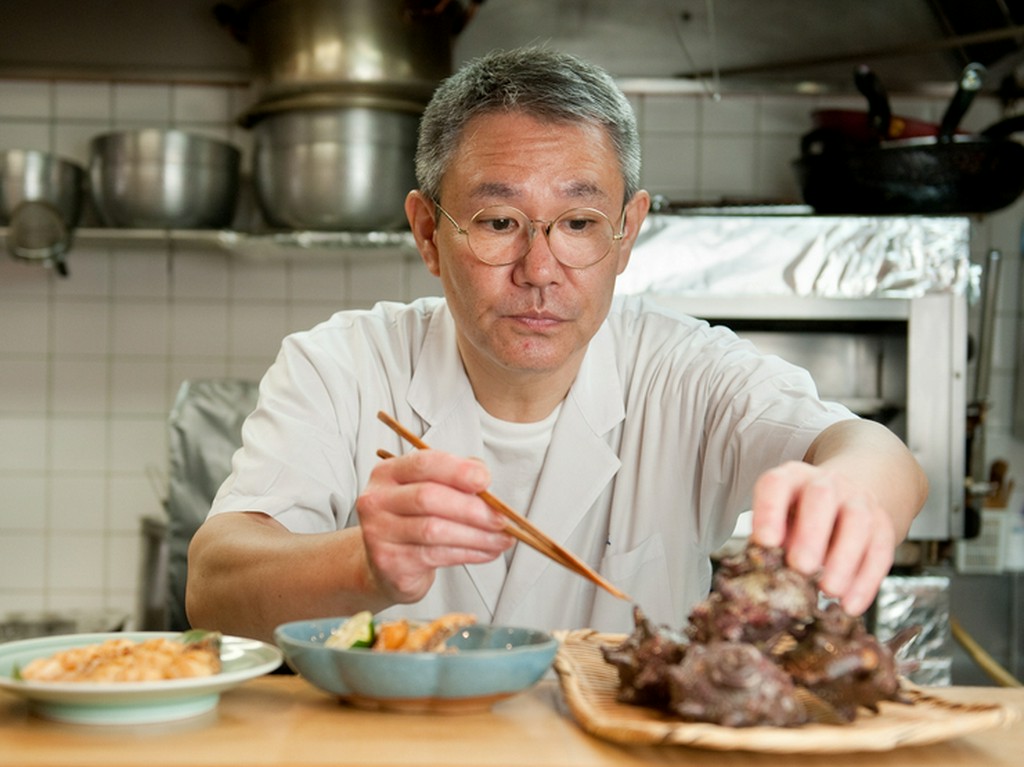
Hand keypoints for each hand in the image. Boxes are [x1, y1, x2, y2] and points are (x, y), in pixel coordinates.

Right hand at [355, 449, 513, 603]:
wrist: (385, 565)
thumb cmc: (413, 521)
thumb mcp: (429, 490)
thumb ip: (455, 477)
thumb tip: (482, 475)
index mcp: (388, 473)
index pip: (423, 464)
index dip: (458, 470)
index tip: (485, 480)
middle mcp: (377, 500)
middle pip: (428, 497)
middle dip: (472, 508)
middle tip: (501, 518)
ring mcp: (379, 533)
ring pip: (434, 530)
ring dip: (477, 535)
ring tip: (501, 538)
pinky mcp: (390, 562)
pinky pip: (437, 555)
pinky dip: (469, 553)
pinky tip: (486, 551)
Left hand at [750, 460, 896, 615]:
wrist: (844, 501)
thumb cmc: (798, 517)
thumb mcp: (779, 521)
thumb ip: (771, 544)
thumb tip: (764, 576)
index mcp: (790, 478)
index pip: (777, 484)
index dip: (769, 511)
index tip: (765, 542)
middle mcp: (826, 483)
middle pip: (822, 497)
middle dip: (811, 533)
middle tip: (800, 568)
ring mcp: (858, 501)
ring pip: (857, 522)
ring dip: (843, 559)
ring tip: (829, 590)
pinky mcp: (883, 526)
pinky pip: (880, 551)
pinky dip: (865, 581)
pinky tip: (850, 605)